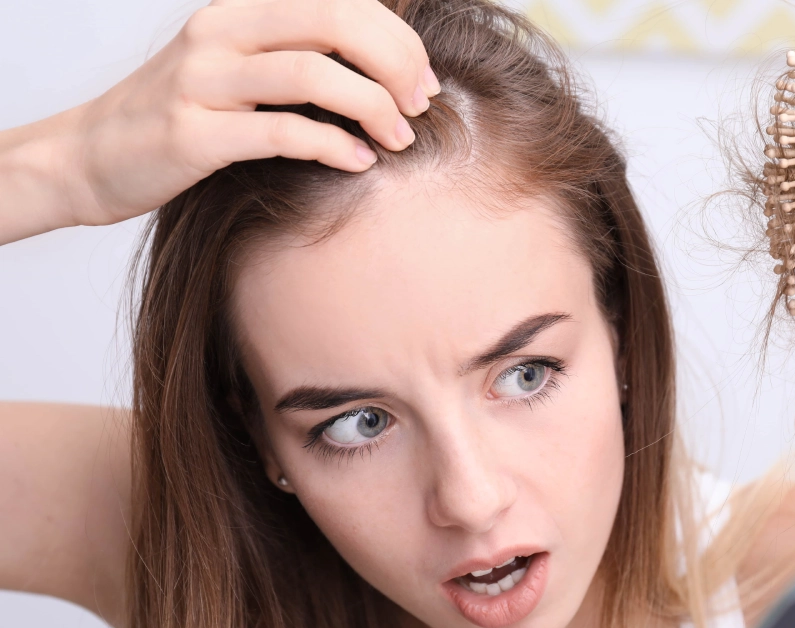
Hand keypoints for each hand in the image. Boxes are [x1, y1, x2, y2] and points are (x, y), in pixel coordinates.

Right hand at [58, 0, 438, 229]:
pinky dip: (335, 146)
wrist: (89, 157)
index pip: (339, 1)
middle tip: (419, 106)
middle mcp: (220, 33)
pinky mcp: (193, 135)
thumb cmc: (183, 117)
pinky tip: (360, 162)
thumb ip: (298, 56)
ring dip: (373, 107)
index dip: (396, 38)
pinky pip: (283, 133)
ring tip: (399, 139)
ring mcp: (203, 81)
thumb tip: (387, 68)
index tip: (423, 81)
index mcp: (239, 10)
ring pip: (313, 74)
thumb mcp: (238, 67)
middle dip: (395, 64)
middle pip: (335, 22)